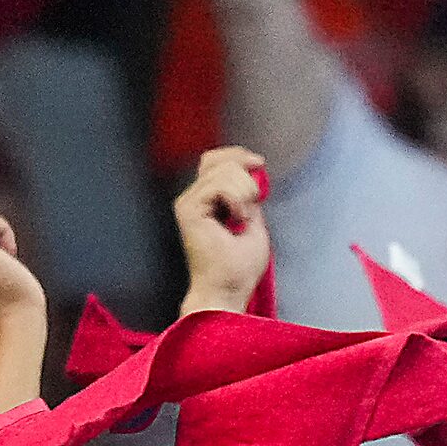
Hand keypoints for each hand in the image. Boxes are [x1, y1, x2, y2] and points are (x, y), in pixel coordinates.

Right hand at [174, 145, 270, 314]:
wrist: (227, 290)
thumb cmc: (238, 267)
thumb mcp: (253, 218)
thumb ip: (248, 193)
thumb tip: (252, 168)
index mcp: (205, 200)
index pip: (216, 159)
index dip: (239, 155)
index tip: (259, 165)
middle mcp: (192, 199)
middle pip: (221, 160)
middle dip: (247, 179)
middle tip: (249, 209)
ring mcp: (188, 204)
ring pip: (224, 171)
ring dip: (245, 193)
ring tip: (242, 220)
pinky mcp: (187, 210)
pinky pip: (220, 185)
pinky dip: (237, 200)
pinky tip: (236, 220)